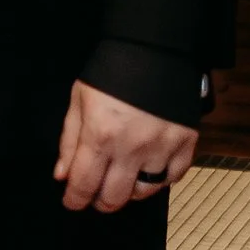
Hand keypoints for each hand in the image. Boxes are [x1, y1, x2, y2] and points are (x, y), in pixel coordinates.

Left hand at [55, 80, 196, 215]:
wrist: (154, 48)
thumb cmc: (112, 71)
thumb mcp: (79, 100)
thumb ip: (69, 141)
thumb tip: (63, 175)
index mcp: (101, 135)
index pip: (83, 184)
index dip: (74, 199)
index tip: (72, 201)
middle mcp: (132, 147)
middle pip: (114, 197)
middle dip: (100, 201)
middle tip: (96, 193)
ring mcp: (162, 147)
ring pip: (144, 192)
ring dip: (130, 191)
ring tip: (122, 179)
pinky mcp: (185, 143)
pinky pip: (172, 178)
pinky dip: (160, 179)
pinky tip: (149, 169)